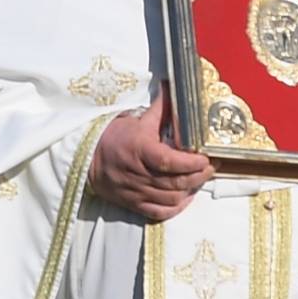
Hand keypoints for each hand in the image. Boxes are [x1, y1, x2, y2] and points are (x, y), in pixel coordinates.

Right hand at [88, 89, 211, 222]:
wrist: (87, 158)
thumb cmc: (113, 137)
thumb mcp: (136, 120)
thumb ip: (160, 108)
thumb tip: (173, 87)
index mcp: (139, 150)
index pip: (169, 161)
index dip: (191, 163)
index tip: (205, 158)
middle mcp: (137, 173)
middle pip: (175, 182)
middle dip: (198, 176)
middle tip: (211, 167)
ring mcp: (135, 191)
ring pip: (170, 198)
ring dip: (190, 190)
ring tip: (200, 179)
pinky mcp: (133, 203)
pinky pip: (158, 212)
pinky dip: (176, 208)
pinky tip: (185, 197)